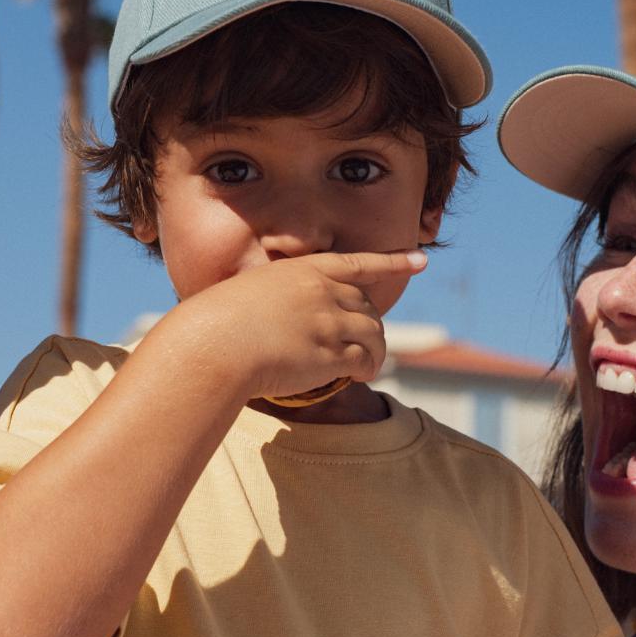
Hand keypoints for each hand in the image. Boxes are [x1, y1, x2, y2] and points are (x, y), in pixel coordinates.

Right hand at [170, 249, 426, 403]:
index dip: (393, 262)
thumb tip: (288, 319)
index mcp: (303, 270)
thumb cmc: (217, 323)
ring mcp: (329, 321)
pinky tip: (360, 376)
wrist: (214, 344)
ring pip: (374, 333)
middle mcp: (323, 291)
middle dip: (370, 326)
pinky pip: (364, 359)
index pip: (357, 263)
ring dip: (376, 351)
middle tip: (364, 346)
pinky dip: (367, 368)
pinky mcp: (331, 353)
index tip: (420, 260)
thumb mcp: (251, 293)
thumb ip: (279, 299)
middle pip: (367, 307)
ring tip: (369, 366)